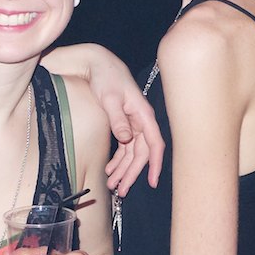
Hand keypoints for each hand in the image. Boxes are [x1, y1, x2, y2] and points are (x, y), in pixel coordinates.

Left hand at [80, 48, 163, 194]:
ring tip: (113, 186)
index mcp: (143, 114)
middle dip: (132, 173)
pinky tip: (110, 170)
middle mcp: (141, 121)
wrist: (99, 63)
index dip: (155, 164)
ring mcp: (133, 123)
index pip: (154, 143)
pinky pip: (125, 147)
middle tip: (121, 190)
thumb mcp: (109, 97)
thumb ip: (117, 119)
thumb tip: (126, 139)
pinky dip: (118, 160)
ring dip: (124, 170)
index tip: (151, 181)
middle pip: (141, 153)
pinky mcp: (124, 123)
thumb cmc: (106, 77)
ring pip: (132, 153)